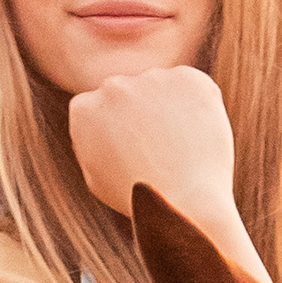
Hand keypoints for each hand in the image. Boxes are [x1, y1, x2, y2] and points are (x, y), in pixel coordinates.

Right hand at [63, 61, 243, 242]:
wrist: (183, 204)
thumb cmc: (137, 198)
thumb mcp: (96, 175)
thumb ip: (93, 140)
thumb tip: (102, 119)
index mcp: (83, 109)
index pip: (99, 108)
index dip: (118, 132)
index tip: (131, 155)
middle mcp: (113, 86)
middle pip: (128, 93)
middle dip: (142, 115)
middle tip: (159, 152)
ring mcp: (150, 78)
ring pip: (161, 89)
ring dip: (169, 110)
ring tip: (180, 149)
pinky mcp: (188, 78)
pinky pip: (193, 87)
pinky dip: (198, 106)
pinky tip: (197, 136)